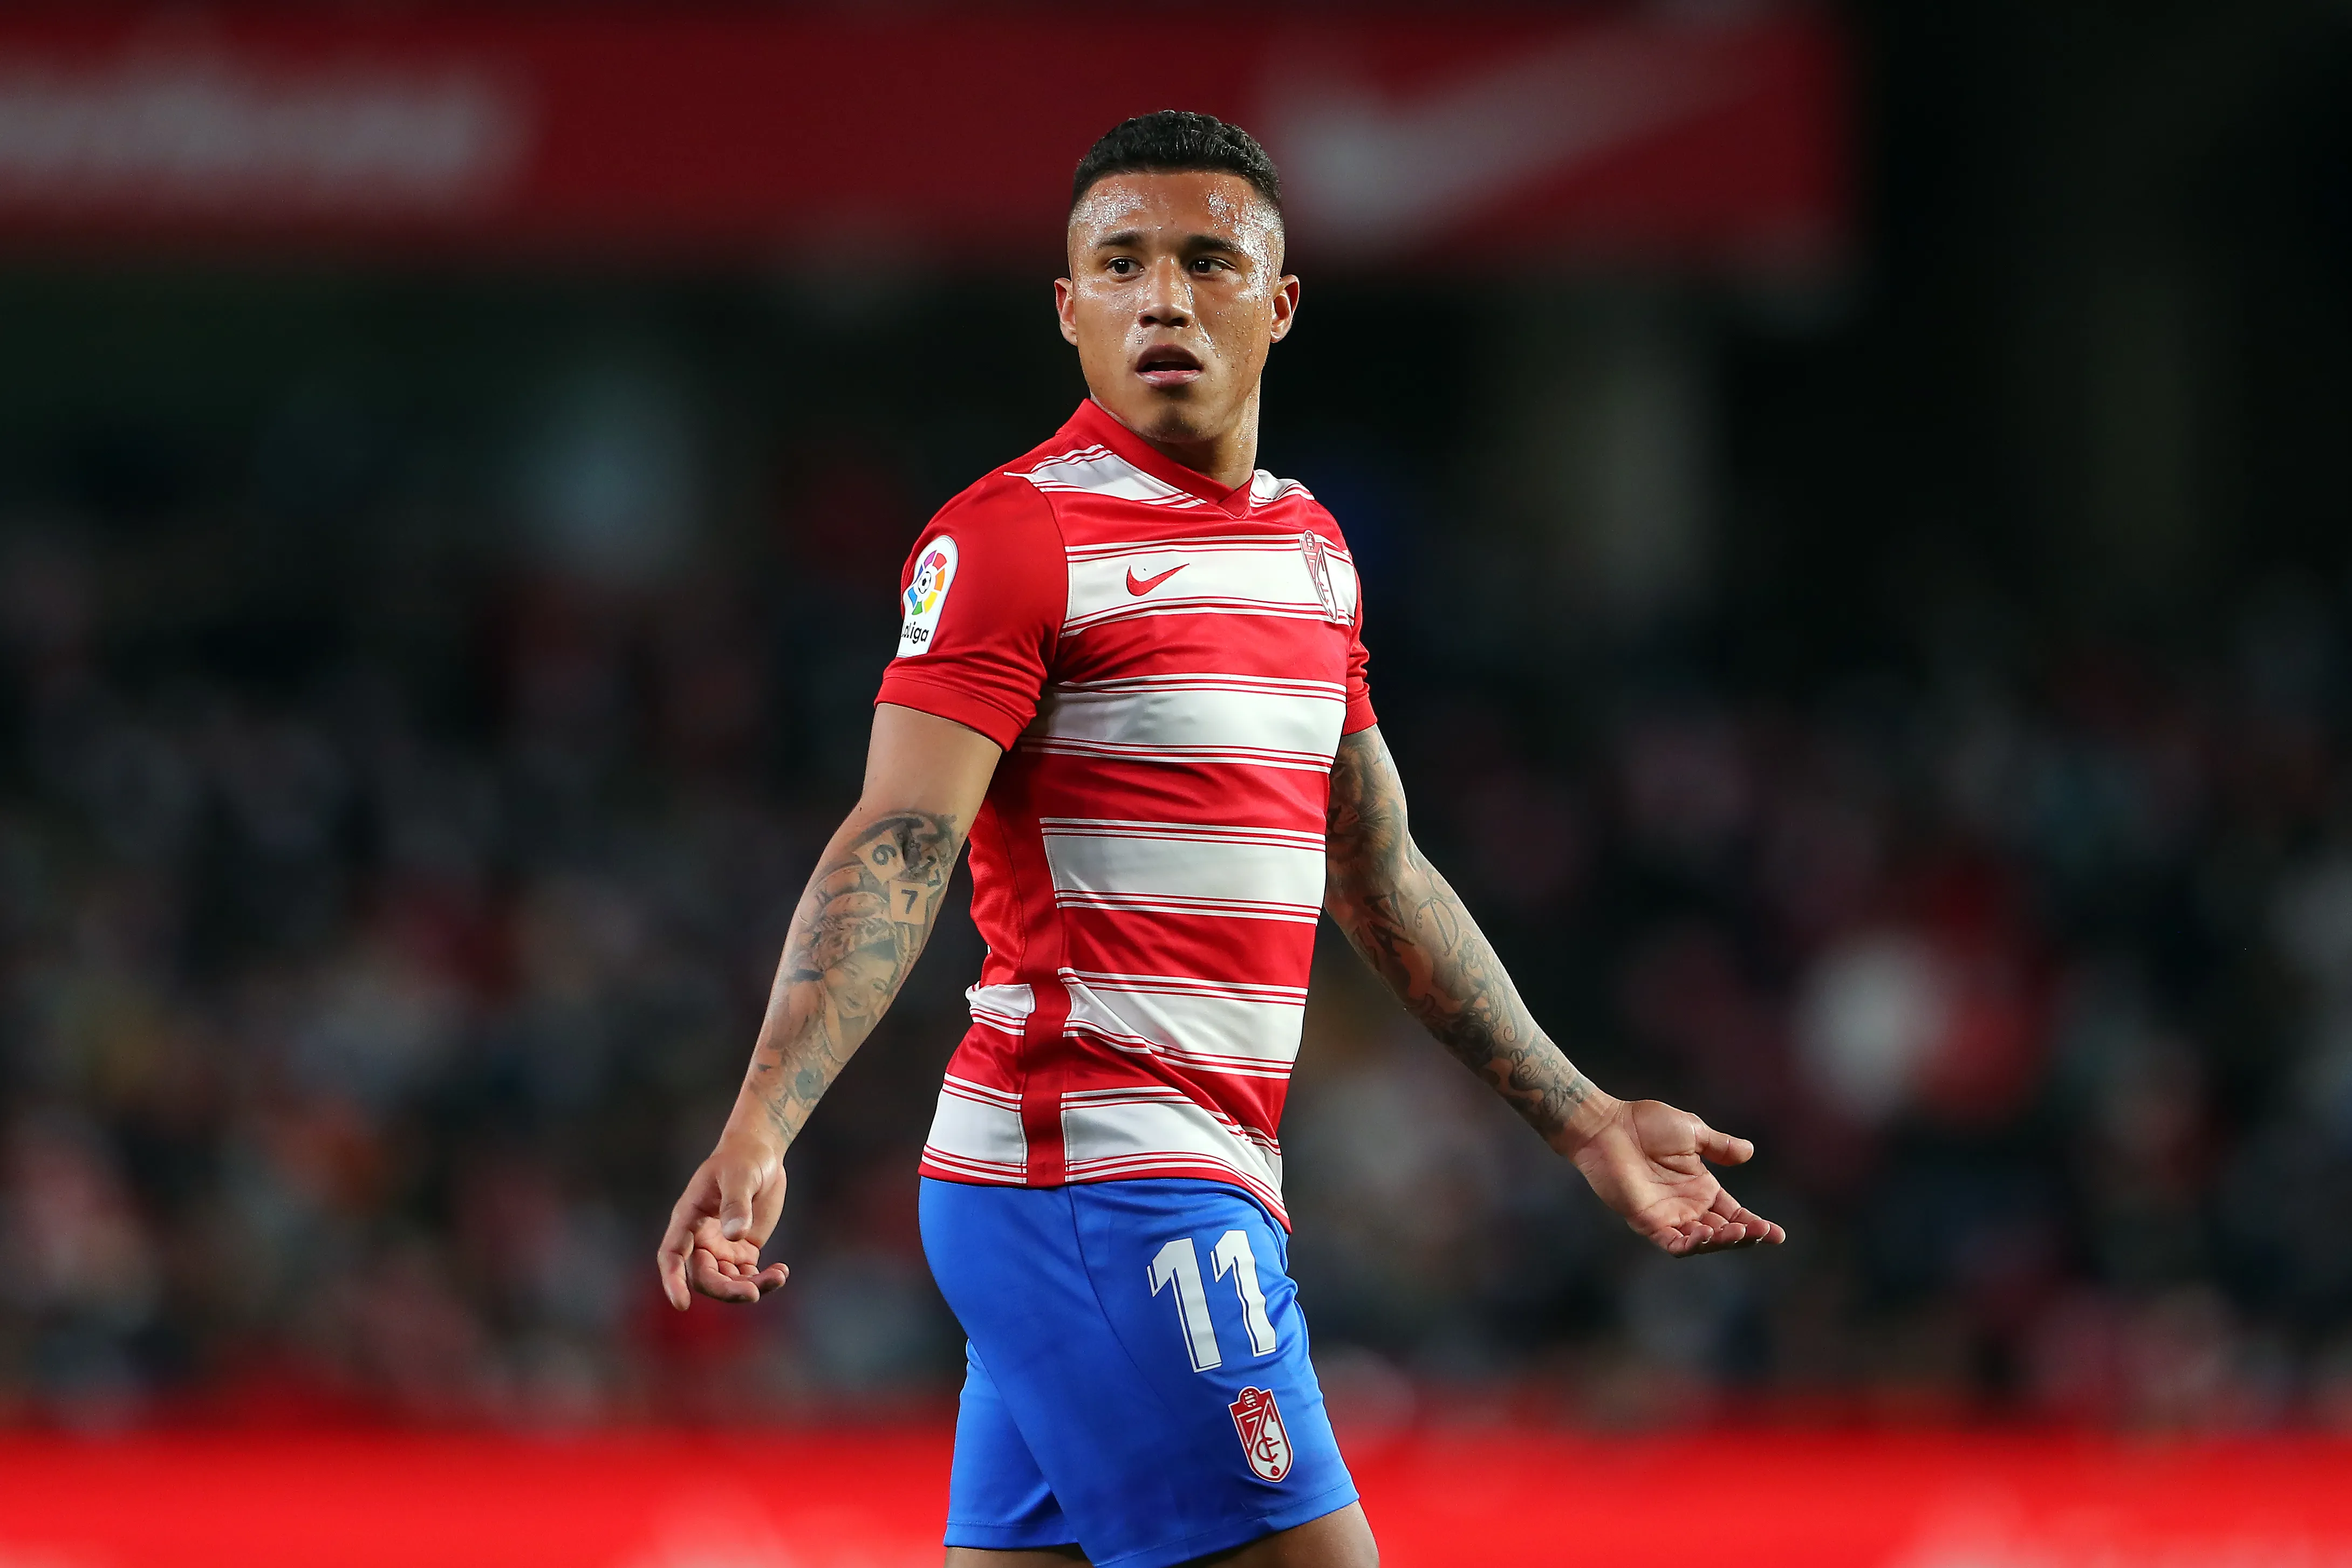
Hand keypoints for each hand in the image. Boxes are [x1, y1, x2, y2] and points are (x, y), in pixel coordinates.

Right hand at [656, 1125, 790, 1308]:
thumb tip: (735, 1236)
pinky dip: (763, 1280)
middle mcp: (700, 1239)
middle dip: (726, 1290)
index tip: (682, 1305)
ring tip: (778, 1277)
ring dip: (750, 1287)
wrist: (761, 1155)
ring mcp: (722, 1247)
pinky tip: (781, 1272)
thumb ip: (736, 1204)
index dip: (673, 1281)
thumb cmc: (743, 1159)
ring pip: (727, 1281)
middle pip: (704, 1277)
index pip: (672, 1255)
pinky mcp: (743, 1250)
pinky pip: (748, 1275)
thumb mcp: (740, 1176)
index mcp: (687, 1218)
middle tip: (754, 1292)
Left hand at [1564, 1097, 1785, 1256]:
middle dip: (1744, 1236)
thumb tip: (1750, 1152)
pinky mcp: (1646, 1221)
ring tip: (1738, 1232)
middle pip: (1722, 1232)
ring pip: (1701, 1241)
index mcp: (1701, 1187)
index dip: (1755, 1225)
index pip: (1734, 1213)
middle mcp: (1687, 1206)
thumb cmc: (1646, 1123)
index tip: (1778, 1234)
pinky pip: (1671, 1242)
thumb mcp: (1692, 1131)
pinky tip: (1704, 1236)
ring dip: (1721, 1241)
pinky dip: (1689, 1244)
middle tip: (1762, 1232)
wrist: (1609, 1124)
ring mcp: (1667, 1216)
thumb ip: (1719, 1146)